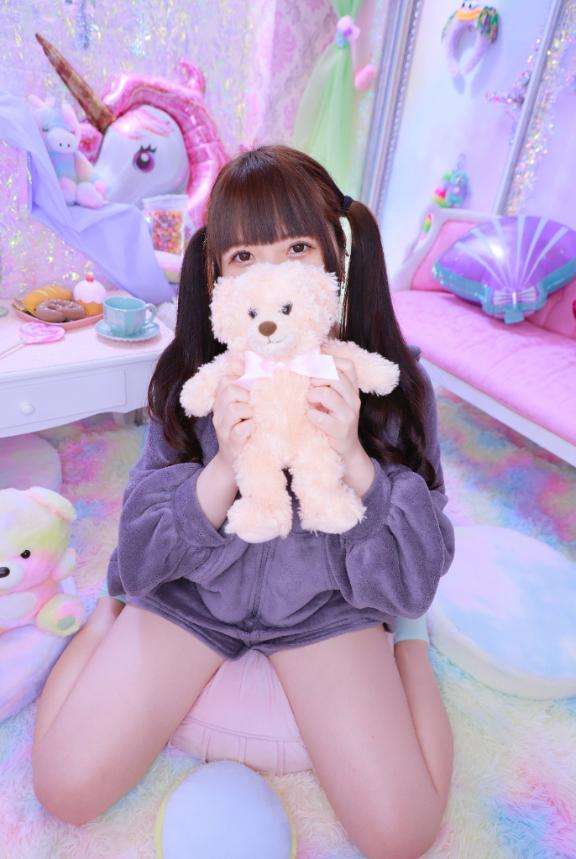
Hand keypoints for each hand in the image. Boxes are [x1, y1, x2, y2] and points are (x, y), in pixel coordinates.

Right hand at [212, 355, 253, 471]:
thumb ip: (248, 393)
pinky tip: (255, 429)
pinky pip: (239, 430)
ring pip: (233, 408)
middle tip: (254, 405)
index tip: (253, 379)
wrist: (233, 463)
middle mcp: (219, 414)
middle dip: (246, 394)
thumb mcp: (244, 411)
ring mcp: (224, 429)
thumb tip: (255, 368)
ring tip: (255, 418)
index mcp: (222, 403)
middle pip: (228, 390)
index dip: (239, 374)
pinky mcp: (231, 443)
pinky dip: (250, 427)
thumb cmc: (243, 433)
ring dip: (249, 411)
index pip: (225, 380)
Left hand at [306, 355, 363, 461]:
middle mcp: (354, 399)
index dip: (329, 361)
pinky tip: (310, 416)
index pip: (347, 365)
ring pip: (328, 394)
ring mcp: (349, 415)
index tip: (313, 367)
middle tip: (309, 386)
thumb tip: (304, 362)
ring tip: (309, 402)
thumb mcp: (332, 398)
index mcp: (352, 388)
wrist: (345, 449)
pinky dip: (311, 415)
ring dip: (312, 395)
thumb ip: (324, 382)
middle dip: (317, 377)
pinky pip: (321, 418)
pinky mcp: (341, 430)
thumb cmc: (332, 419)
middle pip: (336, 376)